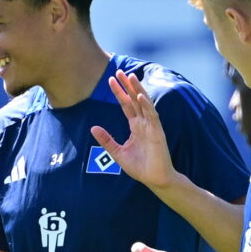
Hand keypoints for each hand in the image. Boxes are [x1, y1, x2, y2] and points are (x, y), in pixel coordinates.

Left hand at [90, 71, 175, 188]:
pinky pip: (152, 116)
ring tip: (130, 76)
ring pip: (144, 103)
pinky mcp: (157, 132)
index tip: (110, 80)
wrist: (154, 179)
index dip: (119, 92)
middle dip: (127, 86)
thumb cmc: (139, 167)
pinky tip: (140, 96)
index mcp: (135, 126)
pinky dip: (146, 105)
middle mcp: (144, 123)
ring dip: (137, 90)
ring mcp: (151, 126)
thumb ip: (107, 140)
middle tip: (118, 72)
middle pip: (134, 100)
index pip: (126, 105)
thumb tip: (93, 127)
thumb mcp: (117, 152)